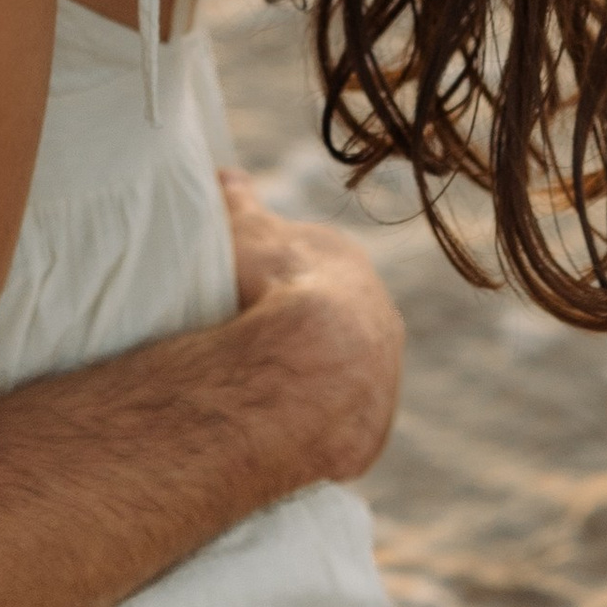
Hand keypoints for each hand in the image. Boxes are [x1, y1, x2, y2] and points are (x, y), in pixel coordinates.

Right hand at [220, 170, 403, 485]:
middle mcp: (377, 319)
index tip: (256, 294)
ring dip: (313, 382)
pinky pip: (337, 425)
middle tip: (256, 347)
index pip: (319, 270)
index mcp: (348, 267)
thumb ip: (237, 201)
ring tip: (262, 393)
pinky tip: (278, 430)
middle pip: (338, 324)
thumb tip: (226, 176)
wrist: (315, 362)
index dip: (284, 279)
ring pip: (343, 376)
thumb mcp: (245, 229)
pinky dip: (312, 426)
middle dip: (304, 333)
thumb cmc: (274, 282)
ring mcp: (379, 377)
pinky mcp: (367, 429)